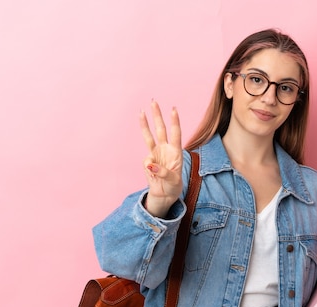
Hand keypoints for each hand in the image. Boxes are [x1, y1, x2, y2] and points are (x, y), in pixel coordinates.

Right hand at [140, 100, 182, 216]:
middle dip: (157, 116)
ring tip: (141, 112)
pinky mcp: (148, 160)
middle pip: (161, 129)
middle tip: (154, 102)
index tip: (173, 109)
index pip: (175, 134)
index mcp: (176, 152)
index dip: (174, 122)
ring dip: (145, 124)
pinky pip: (146, 161)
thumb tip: (150, 164)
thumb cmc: (173, 186)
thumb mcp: (173, 181)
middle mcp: (166, 149)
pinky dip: (149, 169)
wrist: (165, 194)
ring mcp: (156, 153)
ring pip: (149, 136)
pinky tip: (155, 176)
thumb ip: (163, 172)